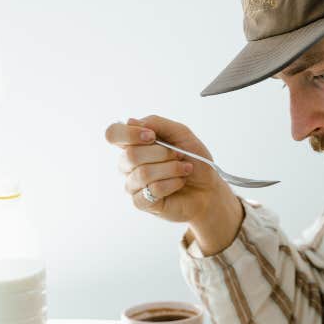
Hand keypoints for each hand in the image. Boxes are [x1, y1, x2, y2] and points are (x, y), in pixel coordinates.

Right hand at [105, 115, 224, 223]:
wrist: (209, 188)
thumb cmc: (194, 161)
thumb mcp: (181, 134)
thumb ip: (157, 124)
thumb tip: (131, 121)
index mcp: (134, 144)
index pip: (113, 134)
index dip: (129, 134)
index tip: (152, 136)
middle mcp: (129, 164)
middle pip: (131, 155)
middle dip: (162, 153)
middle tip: (180, 156)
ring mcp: (133, 184)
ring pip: (143, 173)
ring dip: (171, 169)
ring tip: (185, 170)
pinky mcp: (141, 202)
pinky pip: (153, 190)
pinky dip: (173, 183)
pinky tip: (180, 183)